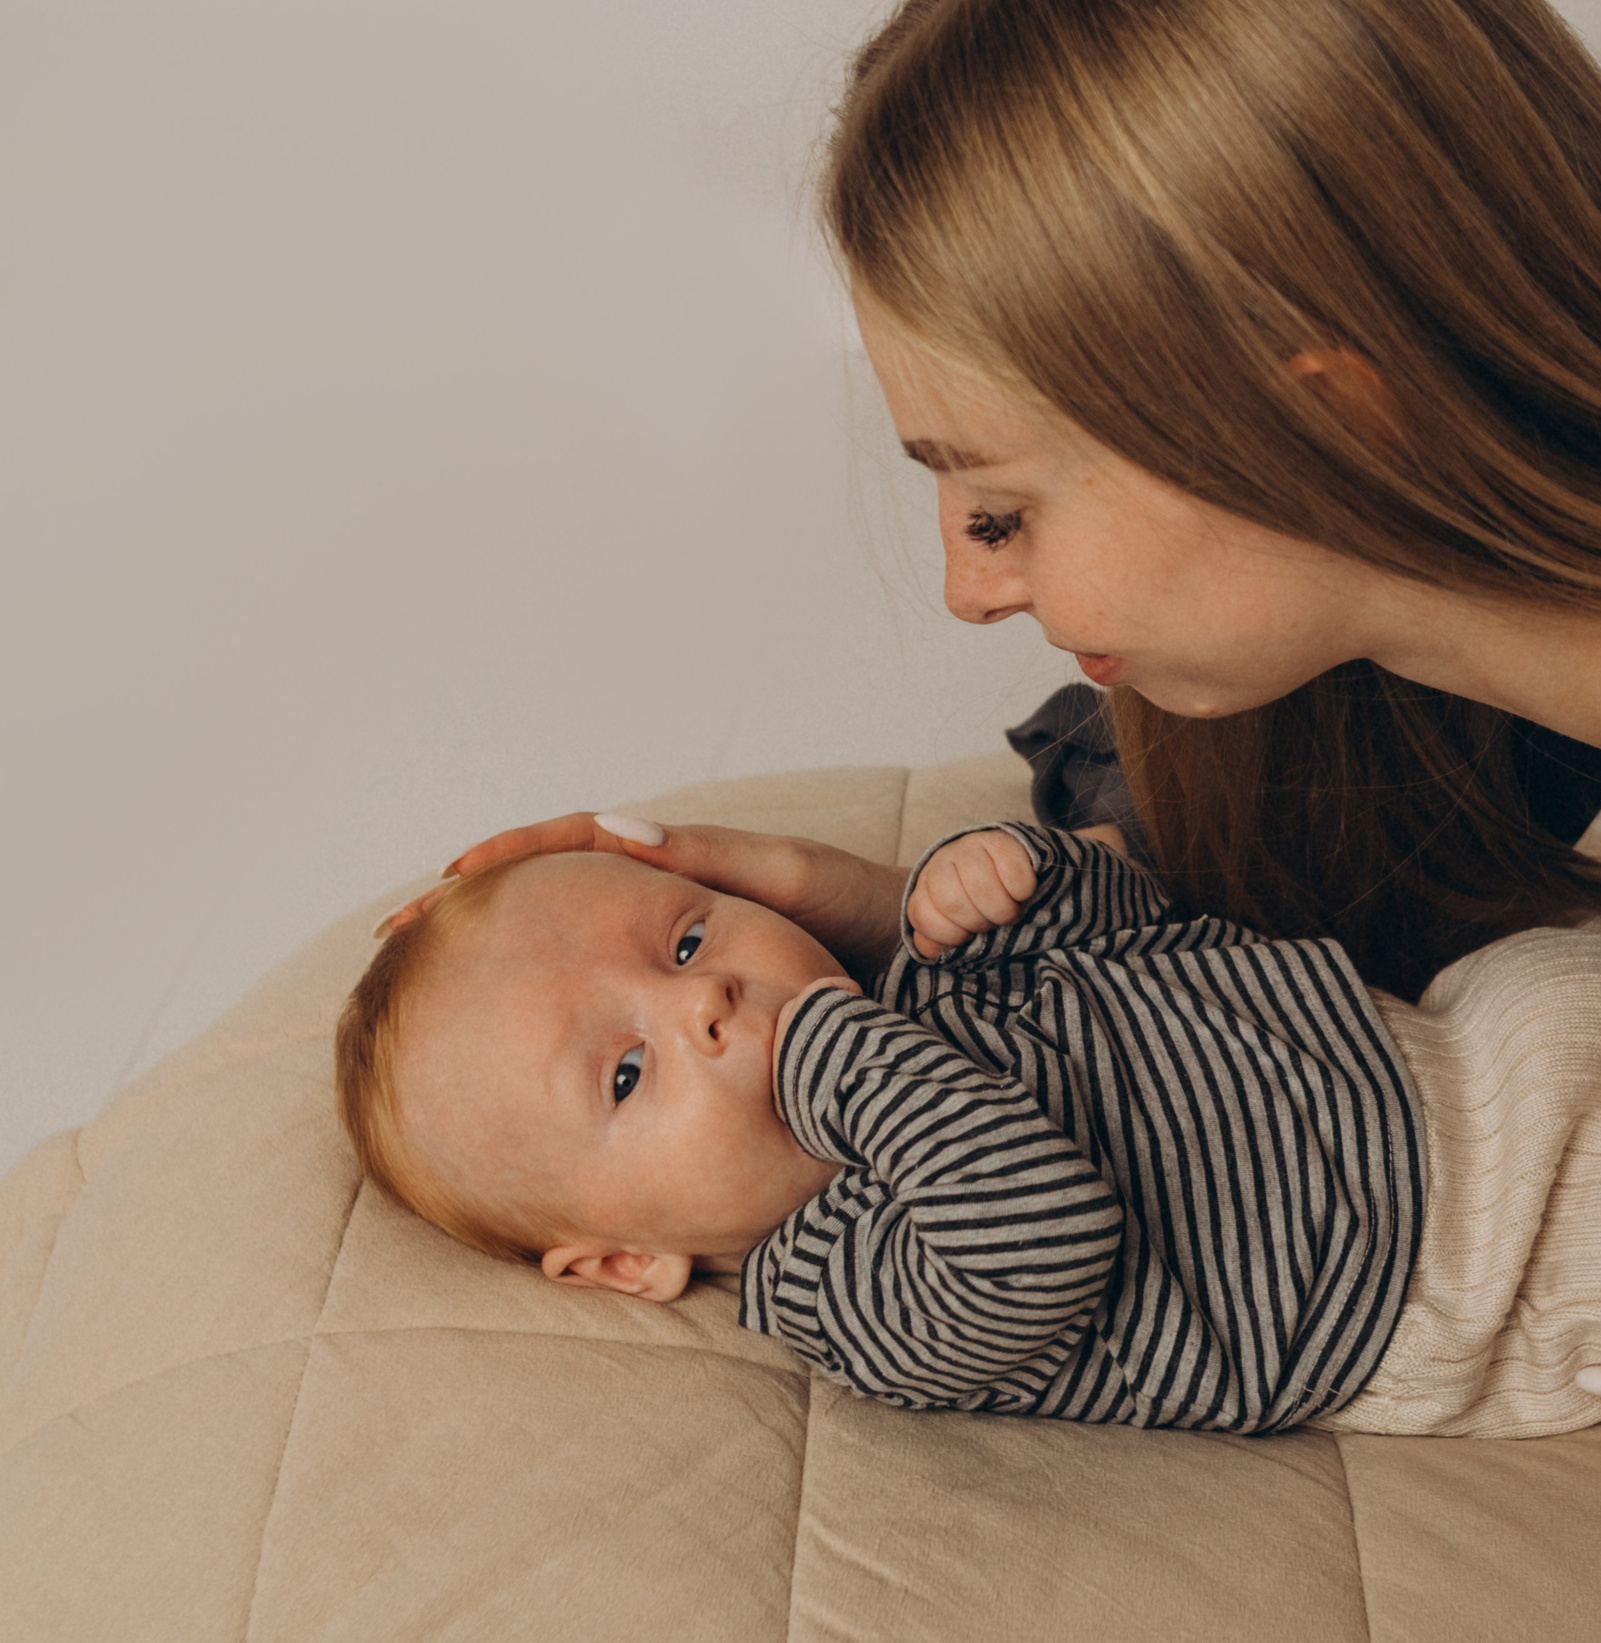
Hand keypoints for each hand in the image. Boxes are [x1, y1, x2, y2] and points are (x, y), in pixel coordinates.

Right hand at [377, 812, 907, 973]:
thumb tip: (614, 826)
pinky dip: (558, 1013)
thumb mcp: (792, 879)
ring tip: (426, 992)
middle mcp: (666, 902)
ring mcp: (672, 951)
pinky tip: (519, 1051)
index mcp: (681, 863)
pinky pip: (606, 999)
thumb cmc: (867, 912)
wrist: (928, 956)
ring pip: (569, 952)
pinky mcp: (691, 998)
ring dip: (502, 963)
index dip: (506, 860)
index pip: (572, 844)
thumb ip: (715, 859)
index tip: (444, 881)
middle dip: (473, 913)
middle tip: (395, 940)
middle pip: (550, 897)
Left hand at [908, 828, 1037, 957]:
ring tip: (1008, 911)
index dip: (948, 935)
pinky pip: (1014, 874)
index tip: (966, 936)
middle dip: (978, 923)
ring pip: (983, 889)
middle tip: (992, 923)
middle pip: (953, 903)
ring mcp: (970, 846)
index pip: (922, 915)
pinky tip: (1020, 894)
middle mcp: (942, 861)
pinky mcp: (1002, 840)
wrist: (1002, 857)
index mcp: (925, 885)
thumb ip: (937, 940)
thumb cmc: (975, 900)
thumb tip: (936, 952)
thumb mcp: (952, 921)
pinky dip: (1021, 892)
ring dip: (1002, 911)